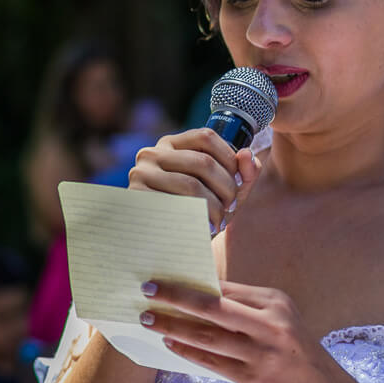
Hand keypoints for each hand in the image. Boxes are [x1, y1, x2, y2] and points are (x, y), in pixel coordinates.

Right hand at [128, 129, 261, 230]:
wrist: (167, 246)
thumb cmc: (199, 214)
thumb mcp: (224, 191)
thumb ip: (243, 172)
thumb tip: (247, 155)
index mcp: (172, 145)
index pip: (206, 136)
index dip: (229, 158)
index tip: (239, 181)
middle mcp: (153, 153)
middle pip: (202, 161)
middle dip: (226, 187)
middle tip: (230, 207)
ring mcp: (141, 173)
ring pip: (191, 184)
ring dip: (213, 206)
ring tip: (218, 221)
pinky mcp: (136, 196)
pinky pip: (174, 204)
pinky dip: (196, 217)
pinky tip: (202, 227)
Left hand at [138, 279, 327, 382]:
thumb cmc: (294, 350)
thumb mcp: (279, 319)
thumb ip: (245, 307)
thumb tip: (197, 293)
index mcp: (275, 302)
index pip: (225, 287)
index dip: (192, 281)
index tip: (166, 277)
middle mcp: (270, 324)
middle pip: (213, 306)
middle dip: (176, 296)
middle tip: (147, 289)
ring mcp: (261, 352)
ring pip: (207, 336)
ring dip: (173, 325)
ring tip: (149, 319)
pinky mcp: (254, 378)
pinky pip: (212, 362)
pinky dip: (187, 351)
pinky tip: (169, 342)